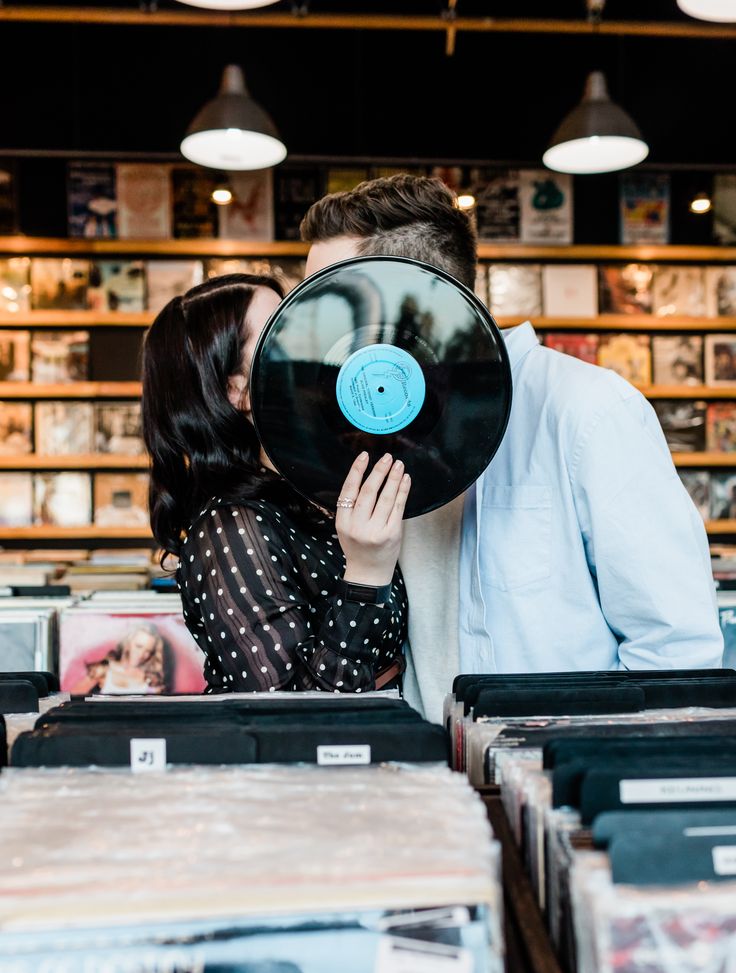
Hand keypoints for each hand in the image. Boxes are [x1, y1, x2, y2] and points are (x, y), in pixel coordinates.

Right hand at [336, 451, 410, 586]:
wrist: (368, 574)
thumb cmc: (357, 547)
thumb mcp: (346, 528)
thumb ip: (353, 506)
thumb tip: (368, 476)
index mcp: (343, 522)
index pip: (349, 490)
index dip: (357, 470)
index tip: (364, 456)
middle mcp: (358, 526)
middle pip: (369, 492)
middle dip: (379, 471)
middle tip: (387, 457)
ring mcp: (376, 530)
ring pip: (386, 498)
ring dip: (393, 478)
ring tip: (398, 465)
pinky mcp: (392, 534)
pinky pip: (399, 508)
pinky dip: (403, 492)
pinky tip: (405, 480)